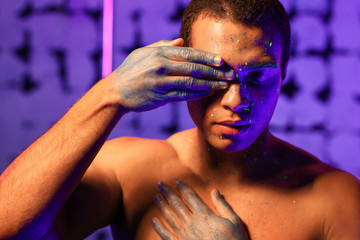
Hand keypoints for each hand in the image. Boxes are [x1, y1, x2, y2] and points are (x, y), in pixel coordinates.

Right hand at [110, 38, 233, 111]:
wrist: (115, 92)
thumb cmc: (130, 70)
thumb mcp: (143, 53)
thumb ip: (164, 46)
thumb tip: (182, 41)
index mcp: (159, 53)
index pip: (189, 53)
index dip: (207, 57)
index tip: (221, 60)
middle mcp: (161, 66)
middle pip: (194, 68)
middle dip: (214, 71)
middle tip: (229, 74)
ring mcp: (160, 82)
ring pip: (191, 83)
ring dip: (210, 84)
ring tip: (223, 85)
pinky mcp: (160, 97)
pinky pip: (183, 96)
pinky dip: (197, 94)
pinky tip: (207, 93)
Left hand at [152, 180, 248, 239]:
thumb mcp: (234, 221)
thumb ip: (222, 205)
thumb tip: (214, 191)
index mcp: (205, 215)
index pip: (190, 196)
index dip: (182, 187)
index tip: (175, 181)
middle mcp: (192, 223)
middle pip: (176, 204)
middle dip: (167, 192)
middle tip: (160, 184)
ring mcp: (185, 235)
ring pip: (170, 217)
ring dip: (161, 206)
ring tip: (156, 197)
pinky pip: (166, 235)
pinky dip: (159, 228)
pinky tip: (153, 220)